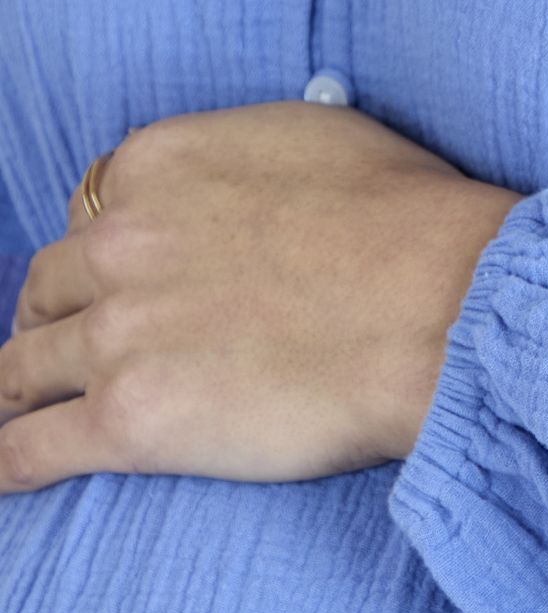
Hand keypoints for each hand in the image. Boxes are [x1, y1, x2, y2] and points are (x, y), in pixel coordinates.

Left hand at [0, 102, 526, 491]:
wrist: (439, 301)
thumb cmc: (409, 220)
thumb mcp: (318, 141)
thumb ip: (251, 154)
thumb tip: (260, 178)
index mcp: (158, 166)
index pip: (91, 210)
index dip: (102, 255)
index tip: (117, 283)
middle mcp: (118, 242)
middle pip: (47, 287)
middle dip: (53, 320)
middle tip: (67, 352)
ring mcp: (116, 333)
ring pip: (22, 366)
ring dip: (15, 392)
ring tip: (13, 415)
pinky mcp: (130, 418)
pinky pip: (31, 448)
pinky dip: (5, 462)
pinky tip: (0, 472)